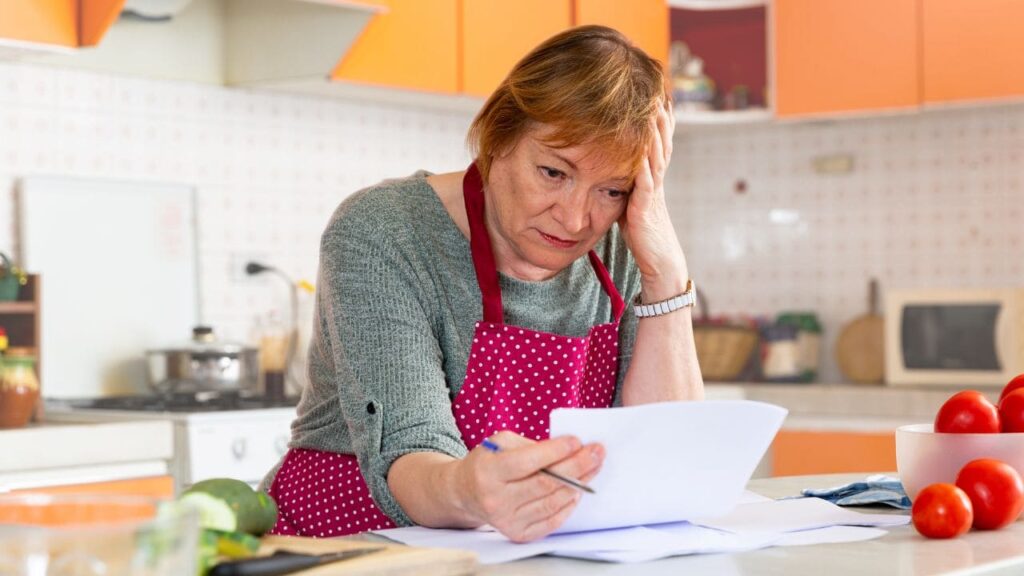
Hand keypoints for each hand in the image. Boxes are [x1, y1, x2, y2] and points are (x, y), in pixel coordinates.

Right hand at [453, 431, 603, 541]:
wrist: (466, 493)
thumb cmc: (488, 463)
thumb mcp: (500, 443)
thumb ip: (530, 446)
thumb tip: (567, 449)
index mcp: (489, 472)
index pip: (527, 462)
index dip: (555, 451)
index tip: (577, 441)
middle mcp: (496, 499)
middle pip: (545, 483)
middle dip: (577, 465)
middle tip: (597, 452)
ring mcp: (507, 520)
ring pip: (552, 502)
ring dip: (578, 484)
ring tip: (593, 468)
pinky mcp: (518, 533)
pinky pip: (551, 521)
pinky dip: (568, 505)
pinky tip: (577, 490)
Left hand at [619, 100, 688, 299]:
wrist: (660, 263)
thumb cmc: (643, 236)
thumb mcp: (630, 203)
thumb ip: (624, 186)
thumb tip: (610, 171)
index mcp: (651, 180)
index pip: (657, 145)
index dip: (658, 123)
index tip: (657, 98)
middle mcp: (655, 183)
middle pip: (660, 145)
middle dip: (659, 120)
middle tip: (659, 94)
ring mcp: (652, 195)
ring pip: (656, 159)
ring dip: (655, 136)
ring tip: (654, 111)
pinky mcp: (645, 210)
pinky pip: (646, 185)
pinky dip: (643, 167)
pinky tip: (641, 152)